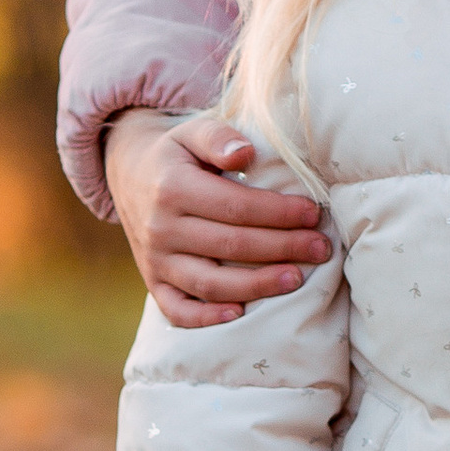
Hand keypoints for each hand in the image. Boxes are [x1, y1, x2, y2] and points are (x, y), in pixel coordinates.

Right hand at [104, 110, 331, 328]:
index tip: (312, 213)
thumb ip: (219, 137)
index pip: (235, 207)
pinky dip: (205, 318)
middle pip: (230, 246)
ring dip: (256, 286)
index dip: (278, 213)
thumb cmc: (176, 155)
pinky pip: (176, 309)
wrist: (129, 176)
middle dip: (282, 248)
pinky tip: (239, 314)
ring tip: (297, 279)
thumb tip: (245, 153)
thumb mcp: (192, 132)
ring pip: (209, 283)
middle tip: (320, 248)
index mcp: (173, 188)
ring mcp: (155, 260)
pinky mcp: (152, 281)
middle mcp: (161, 228)